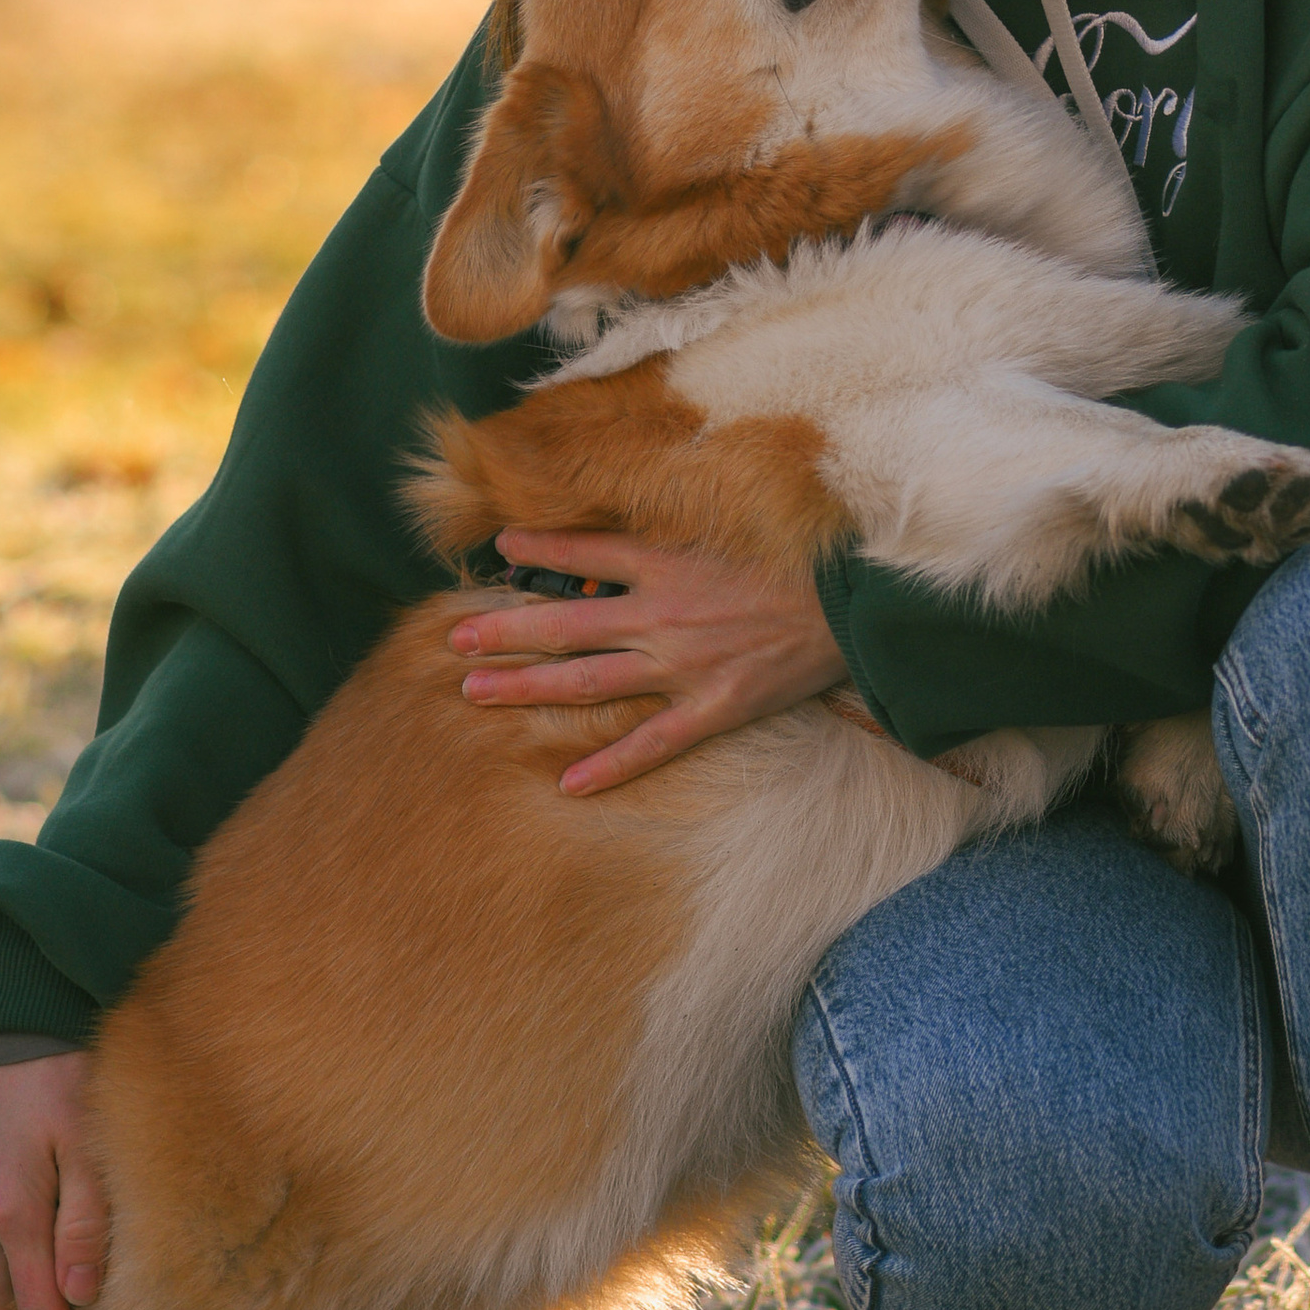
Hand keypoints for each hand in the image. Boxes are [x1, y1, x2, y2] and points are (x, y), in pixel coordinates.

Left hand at [449, 536, 848, 793]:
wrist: (856, 601)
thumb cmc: (798, 557)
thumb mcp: (732, 526)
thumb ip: (677, 533)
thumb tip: (630, 532)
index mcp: (667, 561)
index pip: (583, 554)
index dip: (538, 551)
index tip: (500, 550)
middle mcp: (662, 614)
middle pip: (565, 624)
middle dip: (504, 631)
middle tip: (453, 641)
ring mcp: (683, 665)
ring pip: (589, 680)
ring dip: (527, 686)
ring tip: (474, 692)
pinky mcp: (714, 706)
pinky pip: (652, 743)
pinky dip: (610, 765)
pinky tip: (566, 783)